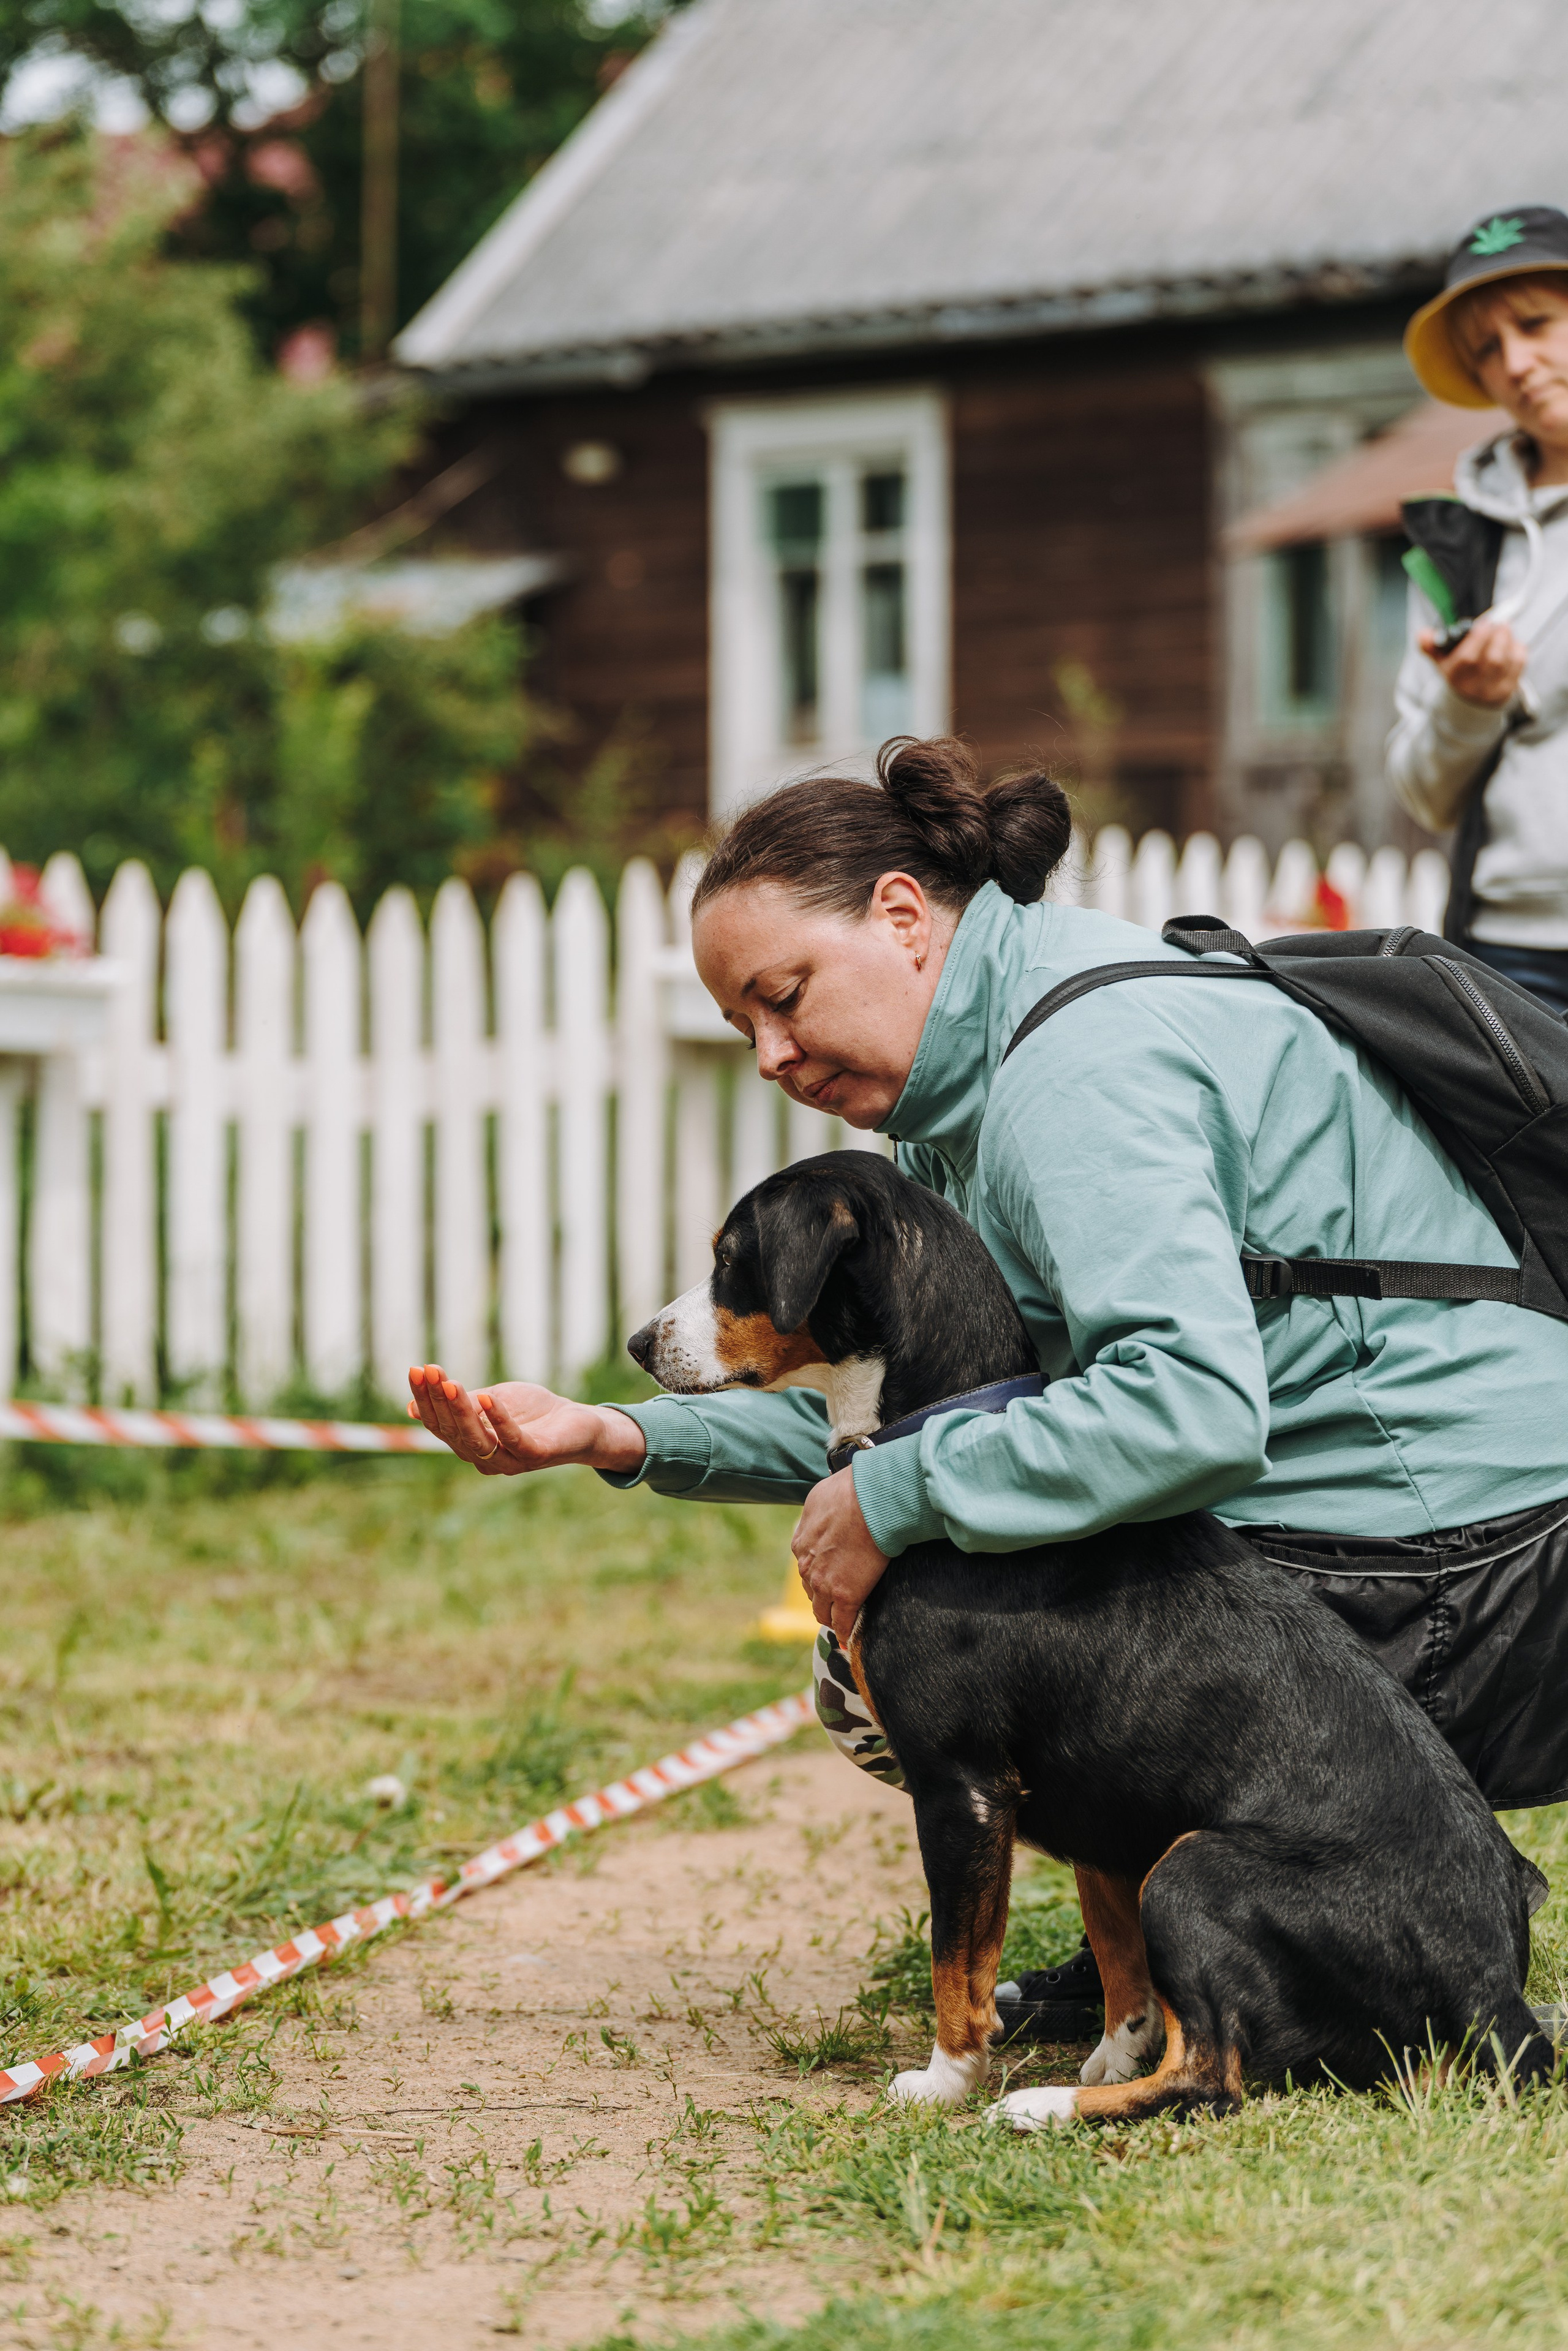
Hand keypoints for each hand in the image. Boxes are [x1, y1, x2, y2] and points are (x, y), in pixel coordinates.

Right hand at [407, 1365, 646, 1476]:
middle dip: (437, 1400)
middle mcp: (484, 1458)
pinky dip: (499, 1419)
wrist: (579, 1422)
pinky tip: (488, 1397)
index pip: (439, 1423)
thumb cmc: (532, 1412)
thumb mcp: (489, 1402)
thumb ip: (458, 1405)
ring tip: (449, 1382)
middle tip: (427, 1370)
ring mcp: (510, 1461)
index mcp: (470, 1444)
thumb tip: (410, 1408)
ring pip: (476, 1439)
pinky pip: (513, 1440)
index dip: (425, 1398)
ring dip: (460, 1410)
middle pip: (452, 1432)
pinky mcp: (535, 1455)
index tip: (416, 1369)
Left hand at [792, 1465, 889, 1643]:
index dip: (817, 1574)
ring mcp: (824, 1584)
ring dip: (830, 1615)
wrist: (870, 1499)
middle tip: (835, 1602)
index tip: (828, 1578)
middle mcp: (806, 1567)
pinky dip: (844, 1632)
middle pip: (810, 1591)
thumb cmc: (851, 1490)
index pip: (805, 1568)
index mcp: (800, 1544)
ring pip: (822, 1610)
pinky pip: (842, 1622)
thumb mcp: (820, 1496)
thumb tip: (823, 1511)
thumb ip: (817, 1512)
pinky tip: (847, 1638)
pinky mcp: (845, 1596)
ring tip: (841, 1621)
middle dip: (821, 1597)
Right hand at [1420, 615, 1526, 707]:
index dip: (1479, 638)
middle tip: (1499, 623)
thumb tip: (1423, 634)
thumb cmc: (1456, 673)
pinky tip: (1511, 643)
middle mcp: (1473, 686)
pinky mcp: (1508, 689)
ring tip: (1504, 629)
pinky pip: (1519, 664)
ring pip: (1507, 661)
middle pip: (1492, 659)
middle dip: (1498, 636)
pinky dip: (1518, 648)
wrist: (1469, 702)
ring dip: (1509, 640)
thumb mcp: (1440, 660)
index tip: (1484, 623)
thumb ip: (1430, 645)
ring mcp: (1492, 690)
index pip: (1468, 659)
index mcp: (1454, 677)